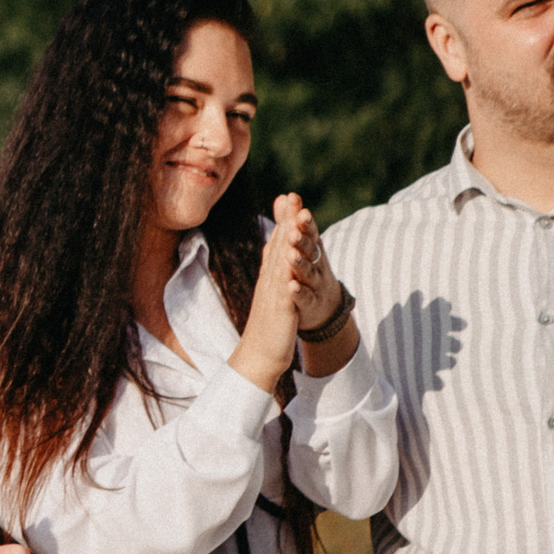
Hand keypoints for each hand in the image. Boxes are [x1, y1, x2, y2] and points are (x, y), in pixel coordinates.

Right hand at [228, 194, 306, 392]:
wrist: (257, 357)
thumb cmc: (267, 329)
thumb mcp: (272, 297)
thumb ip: (274, 275)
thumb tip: (275, 255)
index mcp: (270, 279)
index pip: (277, 244)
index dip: (284, 220)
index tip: (289, 198)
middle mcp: (270, 282)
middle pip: (278, 246)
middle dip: (286, 221)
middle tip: (292, 196)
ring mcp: (274, 295)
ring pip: (281, 263)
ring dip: (288, 240)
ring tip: (296, 220)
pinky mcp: (281, 310)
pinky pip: (284, 290)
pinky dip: (287, 273)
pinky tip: (291, 259)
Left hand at [289, 202, 343, 331]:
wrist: (323, 307)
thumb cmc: (309, 269)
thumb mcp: (301, 245)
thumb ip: (291, 222)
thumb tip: (283, 196)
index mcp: (312, 249)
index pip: (309, 232)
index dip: (305, 222)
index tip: (299, 209)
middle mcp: (316, 264)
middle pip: (310, 251)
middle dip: (302, 240)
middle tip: (293, 231)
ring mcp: (315, 285)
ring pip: (307, 273)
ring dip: (299, 264)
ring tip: (290, 256)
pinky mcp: (311, 303)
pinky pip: (305, 297)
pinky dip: (298, 292)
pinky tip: (291, 286)